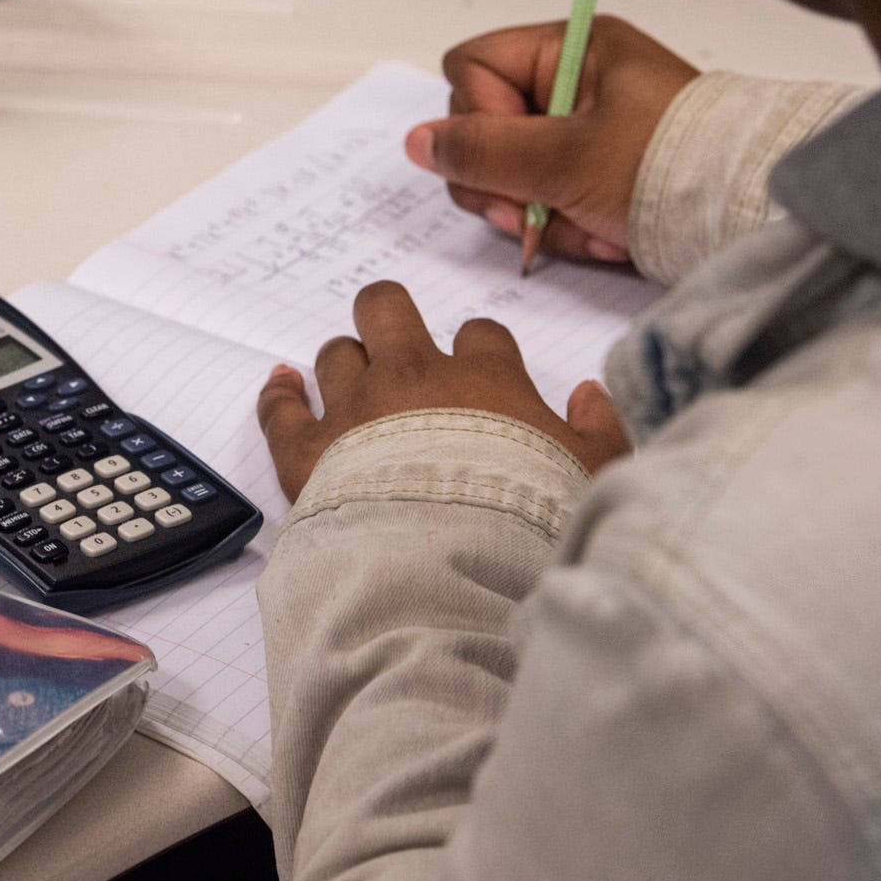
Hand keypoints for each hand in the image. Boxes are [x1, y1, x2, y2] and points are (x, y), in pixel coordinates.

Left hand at [257, 281, 629, 500]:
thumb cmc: (527, 522)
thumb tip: (590, 394)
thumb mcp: (595, 475)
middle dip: (388, 317)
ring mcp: (354, 410)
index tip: (478, 375)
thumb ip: (600, 428)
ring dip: (344, 363)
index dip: (478, 351)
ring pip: (337, 355)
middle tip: (395, 342)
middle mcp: (413, 378)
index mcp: (484, 379)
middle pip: (387, 310)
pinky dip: (280, 394)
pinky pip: (281, 407)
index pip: (481, 335)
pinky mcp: (308, 452)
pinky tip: (283, 386)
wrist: (452, 570)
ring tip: (351, 383)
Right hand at [407, 16, 698, 264]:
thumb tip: (419, 141)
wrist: (753, 213)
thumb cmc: (669, 167)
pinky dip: (572, 229)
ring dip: (541, 214)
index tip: (514, 154)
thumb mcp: (563, 158)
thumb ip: (480, 150)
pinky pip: (554, 201)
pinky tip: (607, 238)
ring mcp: (588, 133)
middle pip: (485, 129)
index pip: (473, 68)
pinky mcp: (603, 176)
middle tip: (534, 215)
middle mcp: (575, 83)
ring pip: (515, 176)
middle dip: (505, 183)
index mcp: (571, 50)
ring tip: (588, 229)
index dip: (475, 116)